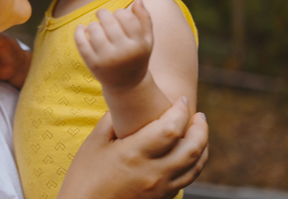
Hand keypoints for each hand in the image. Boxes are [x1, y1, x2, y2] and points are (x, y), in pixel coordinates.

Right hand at [58, 97, 208, 198]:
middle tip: (198, 116)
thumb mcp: (95, 142)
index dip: (181, 110)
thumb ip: (113, 119)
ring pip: (195, 167)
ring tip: (199, 133)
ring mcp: (160, 189)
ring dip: (203, 147)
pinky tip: (187, 154)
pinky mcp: (161, 198)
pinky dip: (194, 164)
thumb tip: (127, 101)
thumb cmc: (85, 175)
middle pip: (192, 148)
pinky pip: (187, 179)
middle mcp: (153, 173)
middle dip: (201, 128)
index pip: (171, 129)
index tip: (180, 99)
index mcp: (134, 154)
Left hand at [74, 0, 153, 89]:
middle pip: (108, 20)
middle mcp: (123, 52)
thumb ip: (145, 19)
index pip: (126, 16)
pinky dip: (79, 32)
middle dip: (103, 13)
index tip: (118, 16)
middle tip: (102, 15)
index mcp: (138, 45)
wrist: (126, 84)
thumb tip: (139, 0)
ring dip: (93, 24)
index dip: (120, 12)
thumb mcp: (147, 40)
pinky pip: (81, 42)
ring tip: (96, 27)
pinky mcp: (93, 64)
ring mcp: (107, 59)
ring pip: (94, 28)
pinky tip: (81, 29)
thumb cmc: (136, 56)